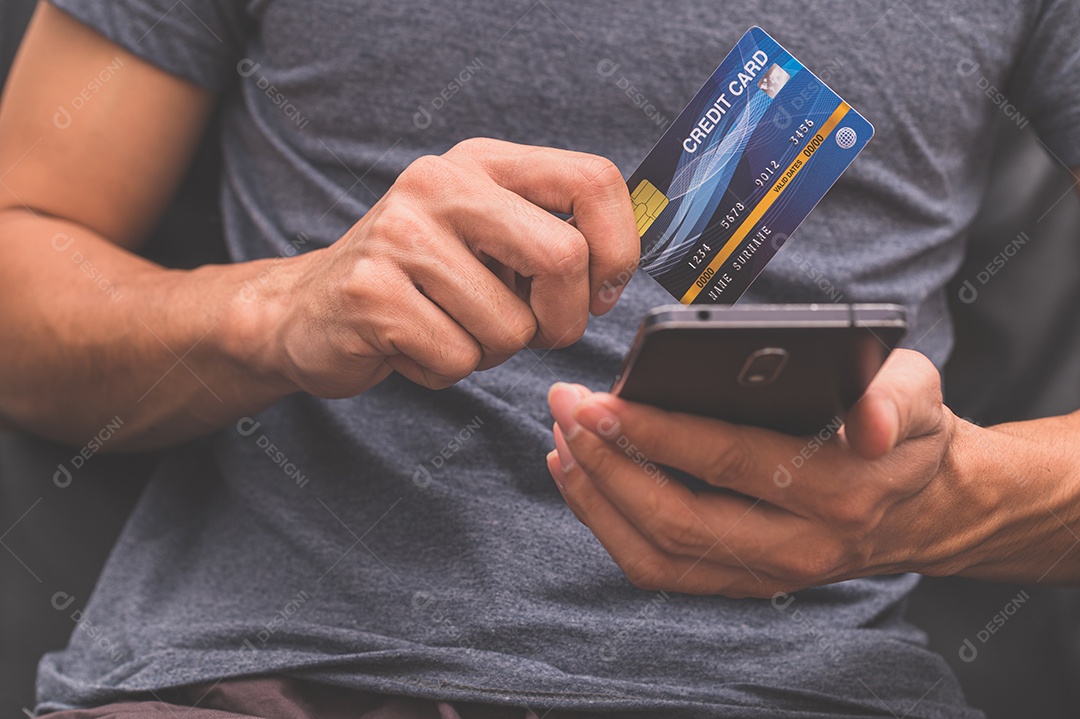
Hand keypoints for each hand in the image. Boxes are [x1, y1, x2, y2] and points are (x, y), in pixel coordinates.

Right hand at [261, 138, 638, 396]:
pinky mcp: (372, 294)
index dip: (619, 248)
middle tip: (535, 333)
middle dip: (563, 320)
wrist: (305, 309)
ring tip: (448, 328)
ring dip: (492, 352)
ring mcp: (401, 236)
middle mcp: (441, 183)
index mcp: (482, 163)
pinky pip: (459, 360)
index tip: (600, 291)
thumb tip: (616, 272)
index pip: (592, 179)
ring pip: (511, 328)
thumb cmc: (417, 281)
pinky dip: (447, 371)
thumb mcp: (483, 236)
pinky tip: (410, 345)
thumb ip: (547, 237)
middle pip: (562, 257)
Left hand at [545, 349, 984, 596]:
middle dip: (607, 463)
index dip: (657, 433)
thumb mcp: (917, 395)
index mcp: (840, 490)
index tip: (600, 401)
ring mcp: (765, 574)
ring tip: (562, 441)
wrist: (925, 507)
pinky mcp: (741, 583)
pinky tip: (581, 479)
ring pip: (657, 554)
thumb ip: (894, 396)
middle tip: (564, 410)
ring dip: (597, 497)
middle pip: (677, 518)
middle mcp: (799, 546)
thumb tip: (867, 419)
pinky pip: (659, 569)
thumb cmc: (905, 434)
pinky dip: (609, 526)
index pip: (730, 461)